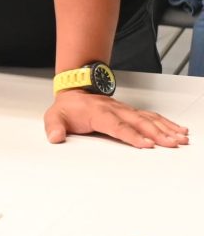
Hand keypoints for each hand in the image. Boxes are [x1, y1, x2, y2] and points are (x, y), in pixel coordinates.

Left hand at [44, 91, 188, 147]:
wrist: (74, 90)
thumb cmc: (68, 107)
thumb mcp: (54, 116)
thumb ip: (54, 127)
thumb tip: (55, 136)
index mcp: (97, 113)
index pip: (116, 125)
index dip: (131, 135)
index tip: (145, 144)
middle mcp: (114, 110)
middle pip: (138, 122)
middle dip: (156, 133)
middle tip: (171, 144)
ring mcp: (124, 110)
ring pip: (147, 119)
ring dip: (165, 128)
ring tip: (180, 138)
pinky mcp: (130, 112)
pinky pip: (151, 116)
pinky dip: (165, 123)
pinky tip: (177, 130)